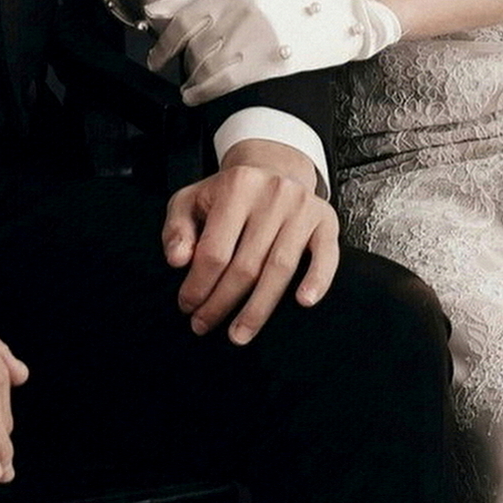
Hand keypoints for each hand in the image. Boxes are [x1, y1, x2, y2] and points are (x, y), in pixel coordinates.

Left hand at [148, 0, 401, 104]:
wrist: (344, 13)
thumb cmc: (300, 1)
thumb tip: (186, 18)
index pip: (187, 15)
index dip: (166, 38)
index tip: (155, 53)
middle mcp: (242, 7)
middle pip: (193, 42)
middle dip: (178, 60)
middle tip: (169, 71)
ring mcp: (255, 34)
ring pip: (205, 62)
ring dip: (190, 79)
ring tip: (186, 88)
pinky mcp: (269, 59)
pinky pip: (222, 80)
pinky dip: (202, 91)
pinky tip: (194, 97)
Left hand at [162, 142, 339, 343]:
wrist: (274, 169)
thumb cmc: (228, 194)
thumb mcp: (191, 201)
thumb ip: (177, 230)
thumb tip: (178, 261)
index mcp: (237, 185)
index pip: (214, 250)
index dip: (198, 285)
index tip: (187, 306)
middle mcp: (273, 193)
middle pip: (246, 265)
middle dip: (221, 303)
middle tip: (204, 326)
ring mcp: (302, 207)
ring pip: (280, 268)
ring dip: (258, 309)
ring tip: (239, 334)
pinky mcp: (326, 220)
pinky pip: (326, 255)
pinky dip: (318, 280)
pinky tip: (303, 302)